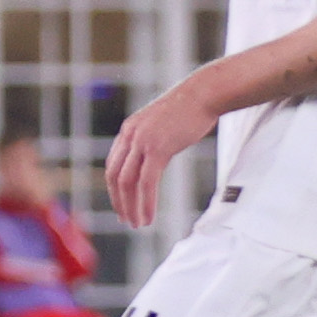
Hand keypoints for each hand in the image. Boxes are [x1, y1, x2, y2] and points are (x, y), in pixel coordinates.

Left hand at [103, 81, 217, 229]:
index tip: (121, 204)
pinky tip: (149, 216)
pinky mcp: (159, 149)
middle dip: (118, 201)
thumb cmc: (189, 108)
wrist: (204, 93)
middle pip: (114, 176)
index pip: (113, 165)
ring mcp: (143, 142)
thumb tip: (153, 155)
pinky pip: (146, 182)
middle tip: (126, 220)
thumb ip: (151, 139)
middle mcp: (130, 136)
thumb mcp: (161, 124)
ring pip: (127, 183)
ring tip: (137, 223)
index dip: (114, 188)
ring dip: (130, 207)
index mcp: (128, 131)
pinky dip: (145, 203)